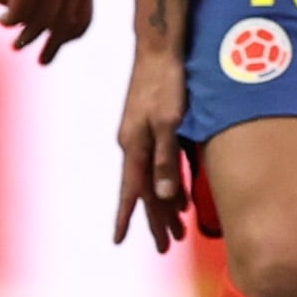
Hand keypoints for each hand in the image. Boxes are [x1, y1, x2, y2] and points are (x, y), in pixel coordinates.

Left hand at [0, 0, 96, 63]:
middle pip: (44, 23)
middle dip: (29, 38)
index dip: (9, 23)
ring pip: (67, 25)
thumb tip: (12, 20)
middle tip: (17, 47)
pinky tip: (63, 42)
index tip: (2, 23)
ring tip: (43, 60)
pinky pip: (85, 17)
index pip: (20, 14)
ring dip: (55, 44)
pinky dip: (75, 32)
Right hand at [113, 49, 189, 249]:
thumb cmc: (167, 85)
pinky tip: (177, 196)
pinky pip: (157, 165)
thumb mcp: (169, 123)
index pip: (131, 191)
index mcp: (134, 146)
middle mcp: (132, 145)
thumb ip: (165, 160)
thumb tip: (161, 197)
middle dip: (153, 220)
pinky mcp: (149, 128)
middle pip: (141, 190)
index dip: (125, 217)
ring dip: (163, 205)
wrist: (159, 50)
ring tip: (175, 230)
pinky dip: (167, 184)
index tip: (118, 240)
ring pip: (151, 179)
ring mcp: (139, 136)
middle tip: (164, 246)